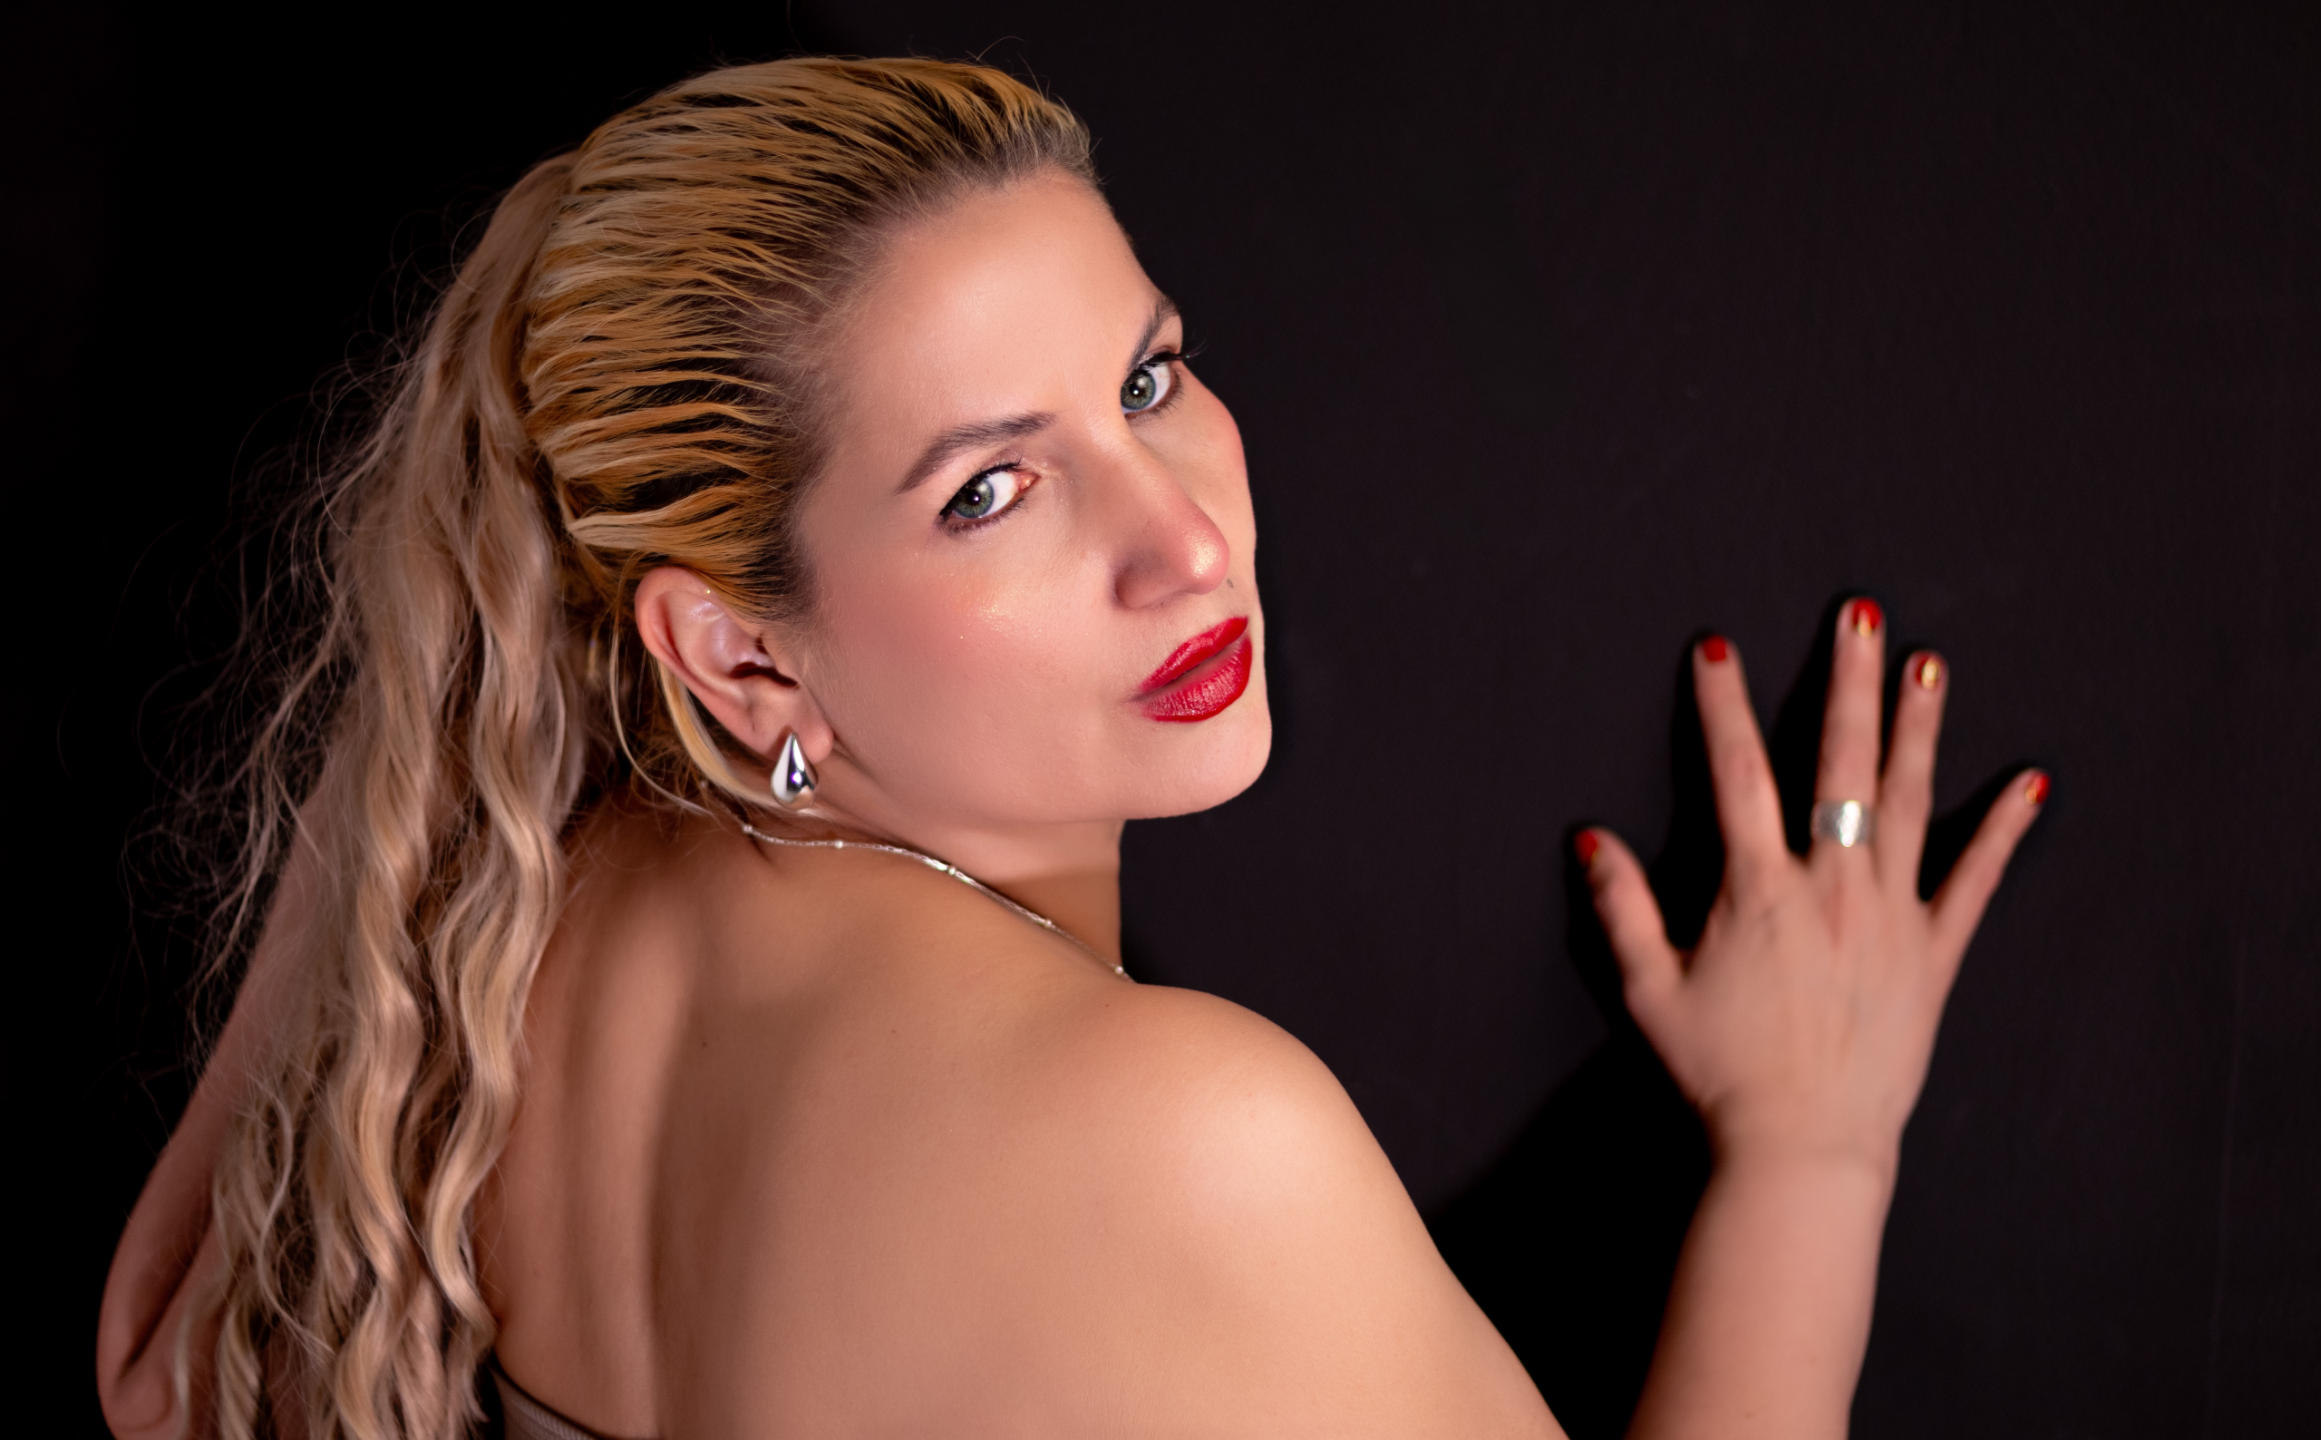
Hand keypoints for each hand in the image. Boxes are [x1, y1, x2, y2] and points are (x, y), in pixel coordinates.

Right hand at [1579, 601, 2045, 1177]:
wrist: (1802, 1148)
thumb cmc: (1719, 1074)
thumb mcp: (1649, 990)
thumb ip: (1619, 908)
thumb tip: (1590, 837)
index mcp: (1757, 888)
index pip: (1735, 772)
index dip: (1722, 704)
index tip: (1717, 647)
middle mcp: (1829, 886)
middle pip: (1838, 761)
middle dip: (1848, 680)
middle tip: (1861, 614)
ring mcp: (1890, 916)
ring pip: (1906, 801)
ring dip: (1918, 727)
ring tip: (1929, 663)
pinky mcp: (1934, 956)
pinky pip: (1977, 882)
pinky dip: (2004, 830)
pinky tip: (2031, 783)